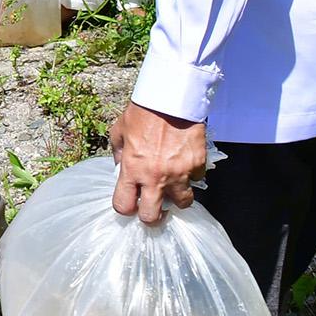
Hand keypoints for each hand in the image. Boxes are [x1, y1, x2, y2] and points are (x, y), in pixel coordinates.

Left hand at [110, 102, 207, 224]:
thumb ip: (118, 154)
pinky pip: (196, 180)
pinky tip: (185, 164)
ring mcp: (179, 173)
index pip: (124, 205)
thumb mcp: (119, 132)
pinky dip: (191, 176)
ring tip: (173, 188)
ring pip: (183, 203)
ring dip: (177, 198)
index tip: (129, 205)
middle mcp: (155, 177)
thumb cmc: (141, 113)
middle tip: (153, 208)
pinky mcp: (197, 165)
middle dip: (152, 216)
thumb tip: (120, 169)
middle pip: (152, 216)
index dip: (125, 208)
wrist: (170, 99)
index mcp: (132, 169)